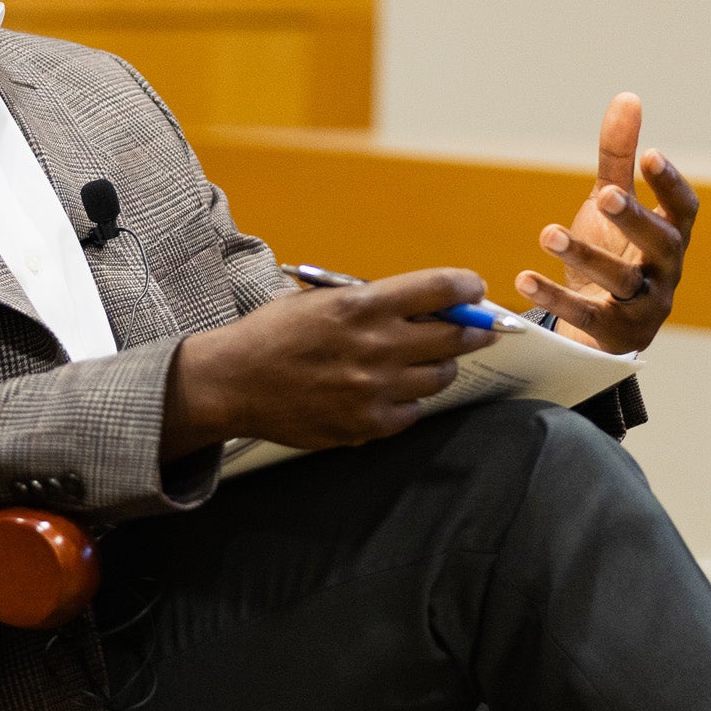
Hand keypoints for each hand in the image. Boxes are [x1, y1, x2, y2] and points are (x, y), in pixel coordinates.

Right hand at [163, 268, 498, 455]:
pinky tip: (391, 391)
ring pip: (441, 377)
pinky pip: (414, 411)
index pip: (440, 289)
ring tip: (424, 362)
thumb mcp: (318, 300)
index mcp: (362, 306)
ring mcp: (375, 389)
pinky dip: (409, 400)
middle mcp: (376, 346)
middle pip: (456, 336)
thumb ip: (370, 302)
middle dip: (474, 330)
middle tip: (478, 329)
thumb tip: (422, 306)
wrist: (232, 383)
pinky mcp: (368, 423)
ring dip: (440, 366)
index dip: (466, 287)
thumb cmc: (271, 336)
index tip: (473, 290)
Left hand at [514, 92, 698, 353]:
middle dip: (633, 218)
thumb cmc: (615, 254)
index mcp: (669, 236)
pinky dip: (556, 297)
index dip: (671, 183)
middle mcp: (664, 270)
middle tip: (605, 195)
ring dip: (586, 256)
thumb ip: (618, 159)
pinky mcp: (612, 334)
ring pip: (621, 281)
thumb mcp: (611, 206)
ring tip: (549, 234)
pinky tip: (524, 278)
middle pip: (659, 243)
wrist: (604, 329)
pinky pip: (585, 316)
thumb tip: (628, 97)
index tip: (650, 155)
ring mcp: (642, 305)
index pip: (684, 209)